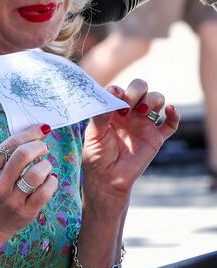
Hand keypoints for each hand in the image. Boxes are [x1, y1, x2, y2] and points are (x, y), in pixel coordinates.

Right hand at [0, 124, 58, 244]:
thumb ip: (8, 154)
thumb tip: (36, 131)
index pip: (11, 144)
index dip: (30, 133)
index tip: (41, 130)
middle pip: (23, 155)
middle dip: (39, 146)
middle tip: (44, 148)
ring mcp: (12, 199)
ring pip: (36, 173)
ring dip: (46, 165)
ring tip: (45, 166)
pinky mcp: (26, 212)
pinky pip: (45, 192)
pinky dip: (52, 182)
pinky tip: (50, 180)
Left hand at [82, 79, 178, 211]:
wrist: (108, 179)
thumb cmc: (96, 156)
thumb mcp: (94, 134)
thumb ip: (101, 115)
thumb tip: (112, 94)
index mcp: (112, 110)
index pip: (119, 90)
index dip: (120, 90)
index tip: (116, 96)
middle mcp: (129, 113)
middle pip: (141, 89)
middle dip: (137, 90)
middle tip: (129, 104)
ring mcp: (143, 124)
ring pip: (156, 100)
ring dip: (153, 99)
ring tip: (142, 110)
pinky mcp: (156, 137)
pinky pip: (170, 124)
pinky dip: (174, 115)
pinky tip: (171, 111)